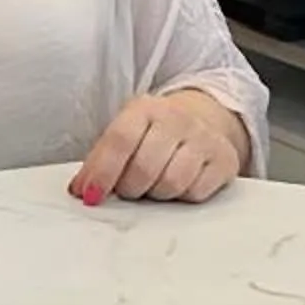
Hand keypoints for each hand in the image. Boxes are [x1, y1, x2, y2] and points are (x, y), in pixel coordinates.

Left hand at [69, 89, 247, 207]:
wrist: (204, 119)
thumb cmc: (155, 134)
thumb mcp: (126, 133)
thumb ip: (101, 159)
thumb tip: (79, 189)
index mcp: (145, 108)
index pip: (119, 141)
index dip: (102, 172)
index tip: (91, 197)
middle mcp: (177, 119)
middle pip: (144, 168)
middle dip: (130, 188)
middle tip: (129, 189)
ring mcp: (204, 138)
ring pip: (171, 183)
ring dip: (157, 194)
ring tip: (154, 185)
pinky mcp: (225, 160)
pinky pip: (196, 192)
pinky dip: (183, 196)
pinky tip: (179, 185)